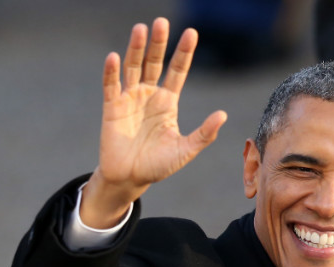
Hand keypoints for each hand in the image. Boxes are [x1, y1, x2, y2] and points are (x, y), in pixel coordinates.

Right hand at [81, 18, 226, 227]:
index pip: (177, 71)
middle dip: (159, 43)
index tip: (192, 33)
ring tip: (140, 29)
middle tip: (162, 21)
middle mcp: (149, 95)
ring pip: (133, 67)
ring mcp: (129, 99)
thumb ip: (203, 134)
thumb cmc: (158, 165)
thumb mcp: (185, 150)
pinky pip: (111, 86)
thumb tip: (223, 115)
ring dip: (136, 49)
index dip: (184, 53)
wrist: (130, 178)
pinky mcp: (111, 108)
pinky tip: (114, 57)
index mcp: (168, 102)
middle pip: (155, 62)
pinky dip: (111, 72)